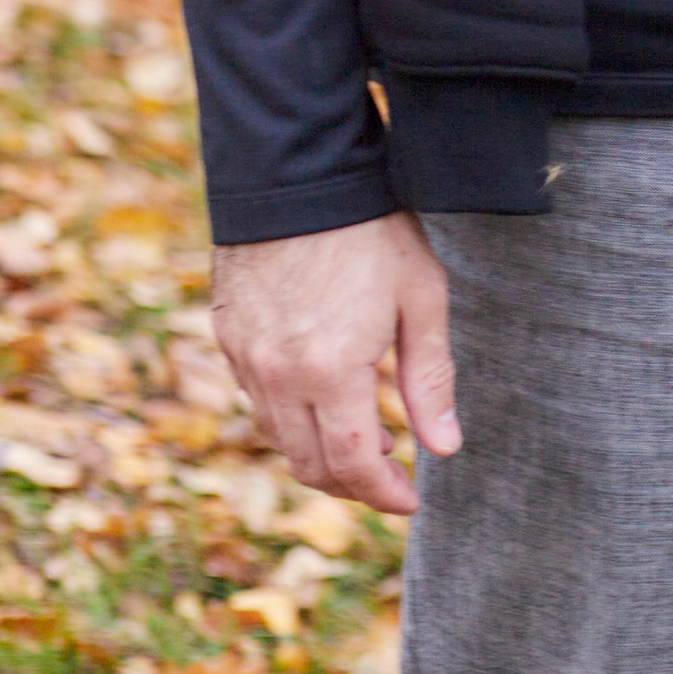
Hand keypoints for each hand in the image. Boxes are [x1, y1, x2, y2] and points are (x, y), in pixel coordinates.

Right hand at [211, 213, 460, 516]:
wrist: (297, 174)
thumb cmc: (371, 230)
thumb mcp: (420, 299)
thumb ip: (431, 380)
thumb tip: (445, 448)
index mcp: (330, 372)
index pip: (354, 466)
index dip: (383, 494)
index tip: (411, 499)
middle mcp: (278, 376)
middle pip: (311, 465)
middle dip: (354, 483)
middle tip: (393, 474)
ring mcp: (245, 359)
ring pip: (280, 439)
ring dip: (322, 455)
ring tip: (368, 439)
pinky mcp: (227, 338)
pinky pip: (258, 402)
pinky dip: (292, 420)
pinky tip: (326, 400)